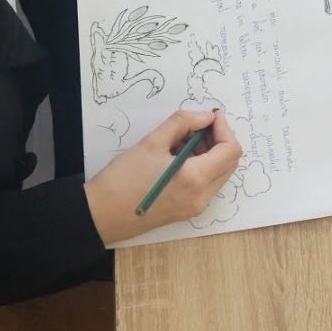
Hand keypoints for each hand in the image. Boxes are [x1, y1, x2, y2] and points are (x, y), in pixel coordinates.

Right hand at [84, 108, 241, 244]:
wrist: (101, 215)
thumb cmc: (123, 178)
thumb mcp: (152, 142)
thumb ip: (183, 123)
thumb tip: (206, 116)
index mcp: (196, 179)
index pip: (230, 150)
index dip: (224, 128)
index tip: (210, 115)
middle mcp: (202, 197)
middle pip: (229, 163)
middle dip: (219, 139)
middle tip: (198, 125)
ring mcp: (195, 207)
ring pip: (219, 174)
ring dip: (210, 153)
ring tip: (183, 139)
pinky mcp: (187, 211)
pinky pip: (206, 185)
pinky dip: (201, 167)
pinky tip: (178, 156)